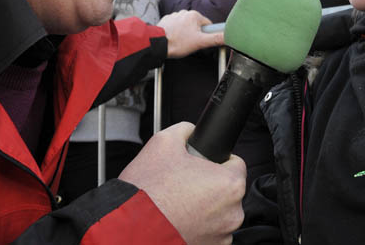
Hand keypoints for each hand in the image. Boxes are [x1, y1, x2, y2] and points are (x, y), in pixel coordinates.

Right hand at [119, 122, 245, 244]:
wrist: (128, 228)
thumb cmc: (148, 191)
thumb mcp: (164, 141)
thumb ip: (186, 130)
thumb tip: (192, 131)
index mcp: (230, 184)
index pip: (235, 163)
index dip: (216, 160)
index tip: (202, 165)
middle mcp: (233, 213)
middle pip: (227, 190)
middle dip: (209, 185)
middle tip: (184, 184)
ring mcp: (222, 235)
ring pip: (219, 212)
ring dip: (205, 208)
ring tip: (179, 203)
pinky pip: (210, 232)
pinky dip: (199, 227)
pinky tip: (179, 219)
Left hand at [158, 10, 223, 58]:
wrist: (157, 44)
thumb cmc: (177, 43)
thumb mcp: (200, 42)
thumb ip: (215, 39)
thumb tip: (228, 36)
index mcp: (194, 15)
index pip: (208, 24)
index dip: (206, 34)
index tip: (201, 41)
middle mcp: (184, 12)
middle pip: (196, 25)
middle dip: (195, 34)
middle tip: (189, 44)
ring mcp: (174, 16)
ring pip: (186, 26)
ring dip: (185, 33)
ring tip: (180, 42)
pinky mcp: (166, 20)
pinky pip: (176, 26)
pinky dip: (176, 32)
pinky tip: (173, 39)